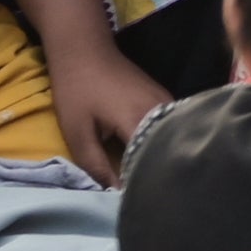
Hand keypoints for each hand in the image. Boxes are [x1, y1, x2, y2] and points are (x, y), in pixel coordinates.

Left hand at [46, 41, 168, 186]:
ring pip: (174, 139)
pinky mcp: (165, 98)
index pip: (152, 163)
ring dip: (164, 158)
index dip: (145, 185)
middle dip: (160, 174)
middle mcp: (163, 110)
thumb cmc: (77, 89)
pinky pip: (172, 128)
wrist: (84, 48)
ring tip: (154, 180)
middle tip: (149, 196)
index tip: (139, 202)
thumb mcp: (77, 132)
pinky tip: (154, 157)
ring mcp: (168, 101)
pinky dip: (164, 144)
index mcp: (140, 120)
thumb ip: (96, 166)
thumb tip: (114, 195)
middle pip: (170, 151)